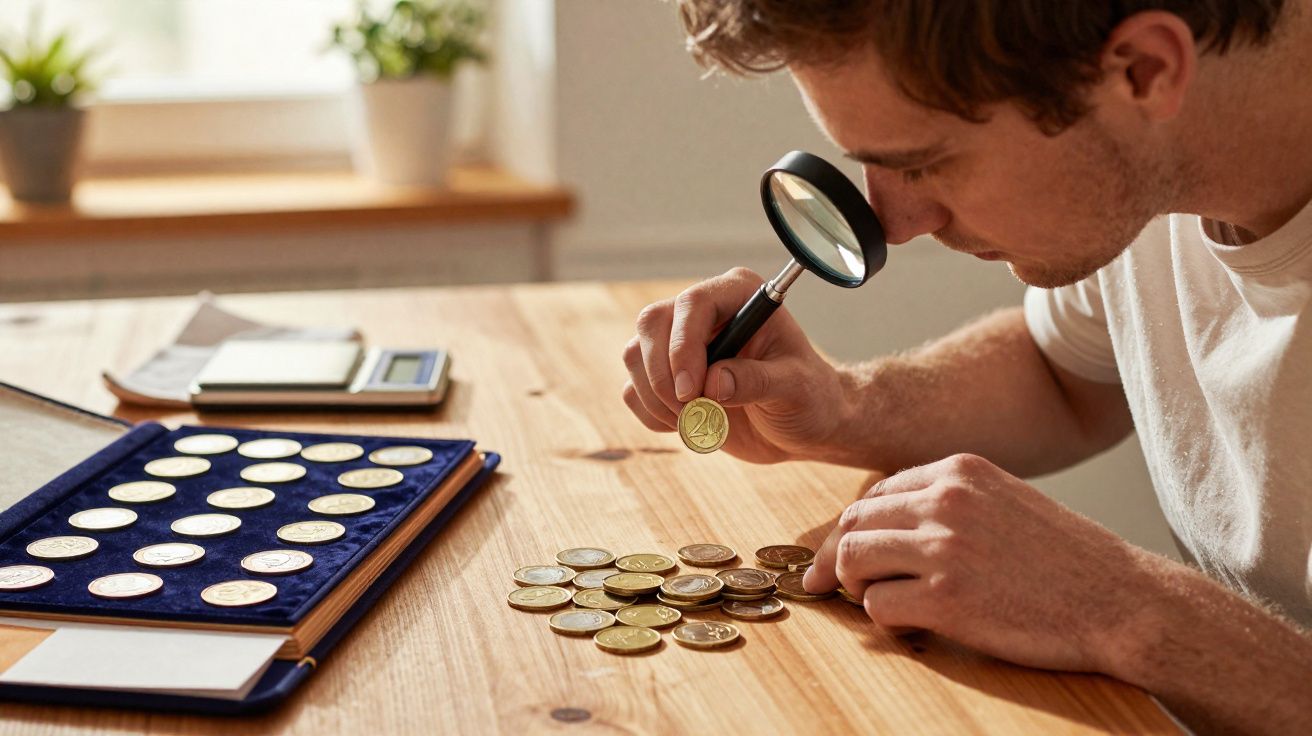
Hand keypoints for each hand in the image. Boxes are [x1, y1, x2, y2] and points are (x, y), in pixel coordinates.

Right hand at [621, 267, 846, 463]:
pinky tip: (690, 426)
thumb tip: (713, 383)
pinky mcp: (665, 375)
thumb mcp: (796, 388)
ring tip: (700, 421)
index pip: (692, 304)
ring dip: (658, 399)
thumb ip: (757, 381)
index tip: (692, 391)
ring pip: (635, 356)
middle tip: (693, 412)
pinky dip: (653, 415)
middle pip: (651, 325)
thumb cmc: (810, 398)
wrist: (802, 426)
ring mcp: (679, 343)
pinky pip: (633, 390)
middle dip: (664, 376)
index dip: (683, 346)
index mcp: (740, 296)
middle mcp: (704, 312)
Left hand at [803, 453, 1153, 672]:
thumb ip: (950, 500)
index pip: (875, 494)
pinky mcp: (946, 599)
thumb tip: (883, 525)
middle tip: (835, 585)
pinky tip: (909, 626)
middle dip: (837, 557)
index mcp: (959, 471)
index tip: (846, 554)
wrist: (1120, 600)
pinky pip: (877, 606)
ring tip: (878, 603)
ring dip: (854, 587)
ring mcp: (944, 548)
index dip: (854, 529)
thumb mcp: (1005, 500)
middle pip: (853, 522)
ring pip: (853, 559)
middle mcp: (946, 501)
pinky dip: (883, 621)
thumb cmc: (1064, 559)